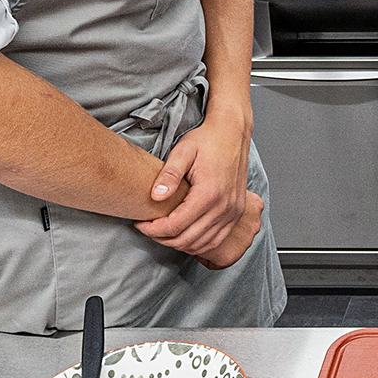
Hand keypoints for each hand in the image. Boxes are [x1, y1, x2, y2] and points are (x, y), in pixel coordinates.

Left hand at [135, 108, 260, 267]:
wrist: (233, 133)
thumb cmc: (207, 140)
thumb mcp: (183, 151)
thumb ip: (169, 174)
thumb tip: (155, 196)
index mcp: (209, 193)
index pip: (176, 225)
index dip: (153, 230)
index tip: (140, 224)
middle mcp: (224, 207)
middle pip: (187, 239)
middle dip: (162, 239)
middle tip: (147, 229)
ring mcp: (233, 212)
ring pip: (201, 244)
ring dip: (178, 243)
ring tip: (162, 233)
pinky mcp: (237, 213)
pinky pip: (215, 240)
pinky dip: (197, 244)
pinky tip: (184, 236)